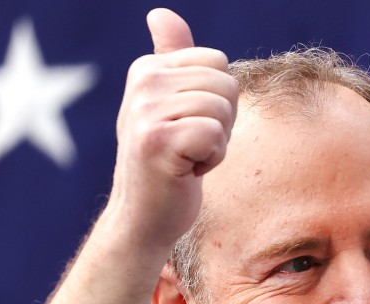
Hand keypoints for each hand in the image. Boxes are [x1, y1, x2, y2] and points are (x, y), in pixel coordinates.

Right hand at [107, 8, 238, 252]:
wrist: (143, 217)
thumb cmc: (164, 163)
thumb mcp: (166, 105)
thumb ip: (171, 58)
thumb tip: (161, 13)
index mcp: (147, 69)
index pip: (218, 63)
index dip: (217, 101)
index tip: (188, 126)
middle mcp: (143, 84)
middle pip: (226, 84)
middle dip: (221, 123)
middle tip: (190, 146)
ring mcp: (147, 112)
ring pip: (223, 110)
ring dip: (216, 144)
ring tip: (186, 157)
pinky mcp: (159, 141)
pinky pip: (216, 135)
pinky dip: (211, 160)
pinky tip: (186, 171)